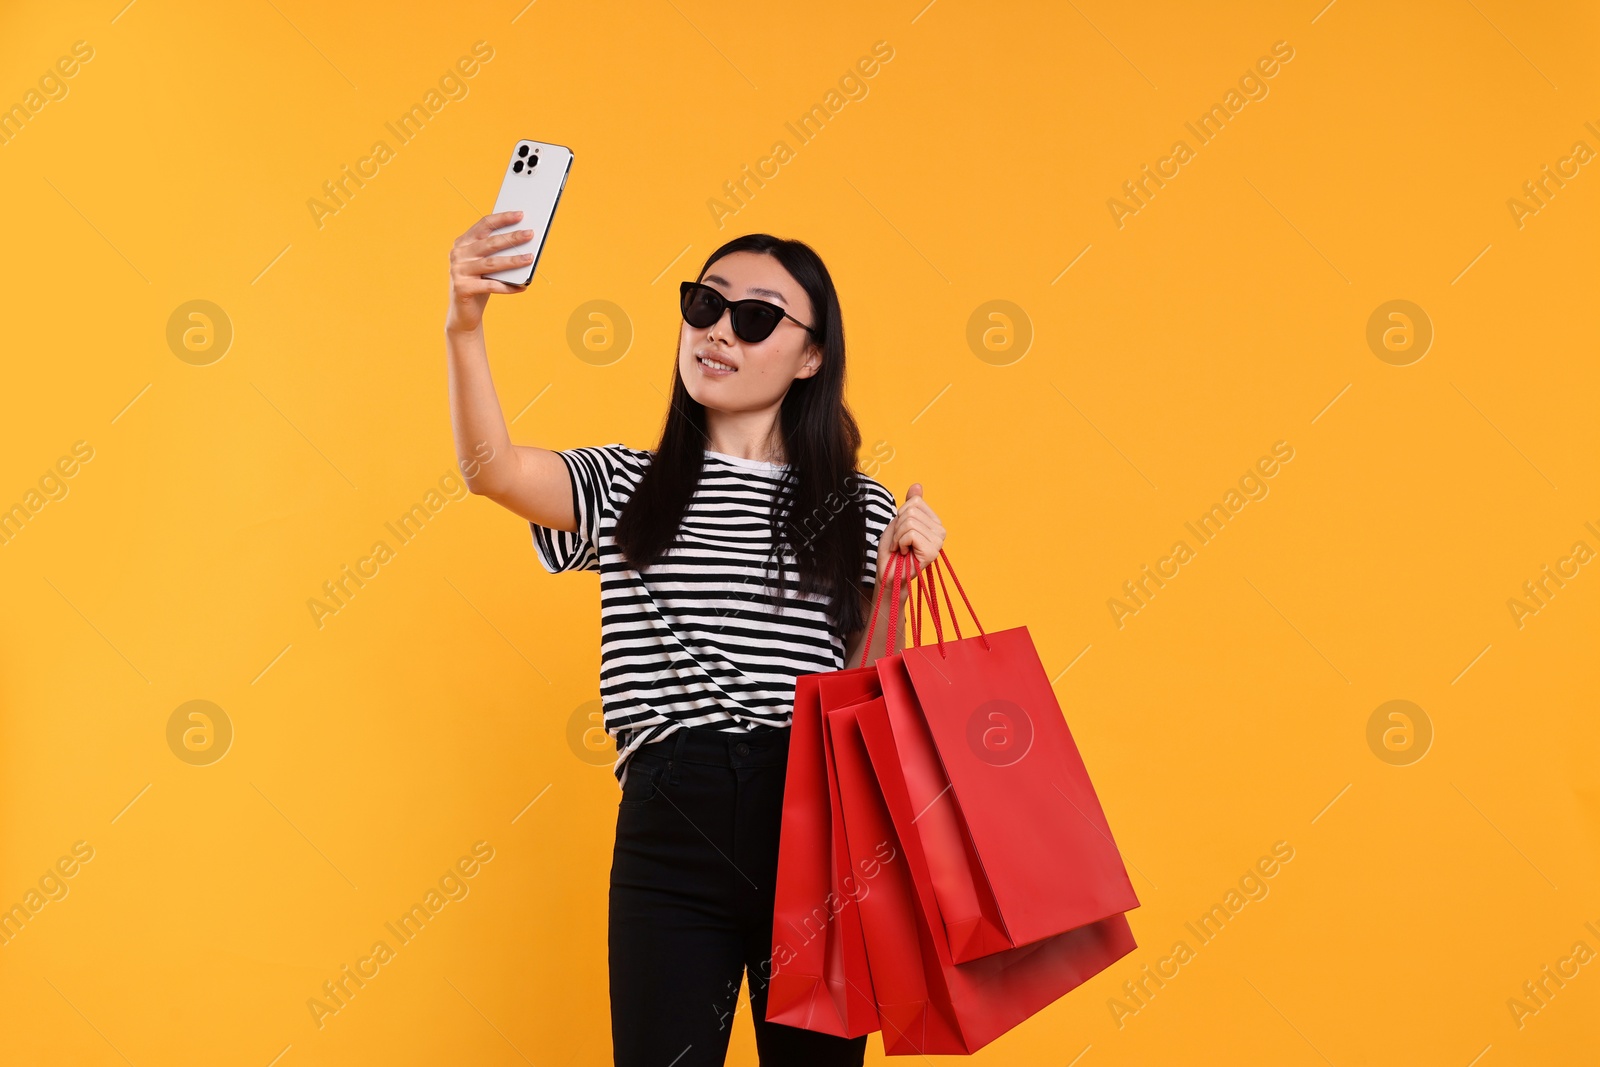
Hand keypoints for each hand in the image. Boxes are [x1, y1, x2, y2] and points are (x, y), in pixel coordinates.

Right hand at [446, 210, 532, 332]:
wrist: (463, 313)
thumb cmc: (479, 283)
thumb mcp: (485, 264)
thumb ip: (496, 252)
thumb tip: (523, 240)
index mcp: (463, 243)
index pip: (484, 225)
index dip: (502, 218)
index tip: (520, 214)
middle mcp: (458, 254)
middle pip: (490, 243)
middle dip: (512, 237)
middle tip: (530, 233)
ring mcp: (458, 271)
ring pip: (492, 263)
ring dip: (513, 261)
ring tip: (530, 258)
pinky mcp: (462, 288)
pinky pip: (490, 286)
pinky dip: (508, 287)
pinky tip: (522, 287)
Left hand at [875, 483, 945, 593]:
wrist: (888, 573)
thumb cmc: (893, 550)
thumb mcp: (899, 521)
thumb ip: (910, 504)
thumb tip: (917, 485)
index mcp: (934, 521)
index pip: (915, 502)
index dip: (900, 515)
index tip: (900, 531)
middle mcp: (940, 530)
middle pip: (911, 511)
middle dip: (898, 526)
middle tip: (899, 542)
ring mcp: (938, 542)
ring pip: (909, 522)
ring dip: (898, 537)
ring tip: (901, 548)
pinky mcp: (932, 552)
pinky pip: (910, 534)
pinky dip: (900, 543)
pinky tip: (904, 553)